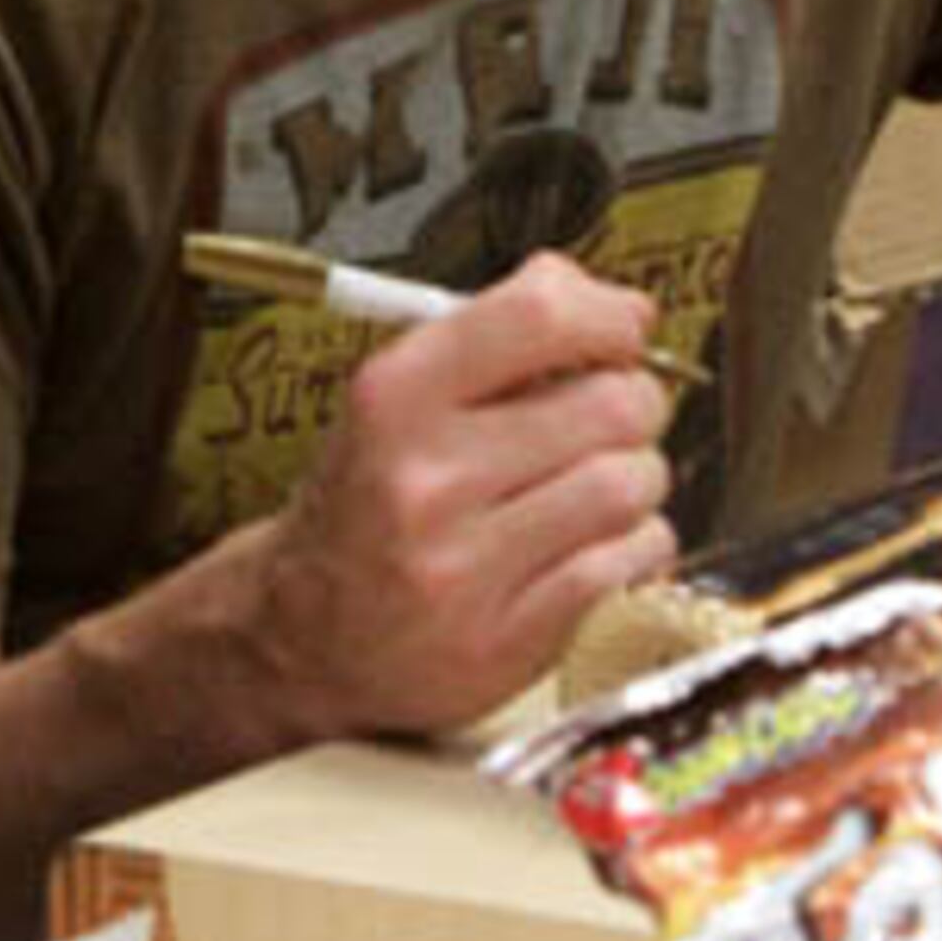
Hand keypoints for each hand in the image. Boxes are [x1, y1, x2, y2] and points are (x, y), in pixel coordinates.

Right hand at [243, 250, 680, 739]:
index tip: (623, 323)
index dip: (606, 312)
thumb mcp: (394, 400)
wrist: (301, 634)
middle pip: (607, 405)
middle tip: (621, 408)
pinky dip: (637, 542)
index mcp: (392, 397)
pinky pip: (624, 564)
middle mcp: (425, 477)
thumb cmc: (363, 502)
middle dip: (636, 398)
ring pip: (627, 487)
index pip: (534, 318)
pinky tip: (605, 538)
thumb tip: (602, 299)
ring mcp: (465, 566)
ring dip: (640, 475)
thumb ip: (490, 339)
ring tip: (609, 478)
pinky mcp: (506, 640)